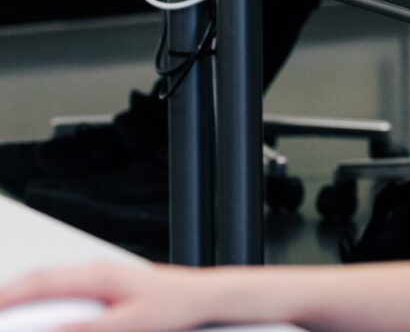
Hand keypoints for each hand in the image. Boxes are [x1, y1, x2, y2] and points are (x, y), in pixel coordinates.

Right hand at [0, 260, 224, 330]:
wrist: (203, 294)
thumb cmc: (174, 305)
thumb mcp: (131, 323)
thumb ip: (91, 328)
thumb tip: (55, 330)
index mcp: (99, 276)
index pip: (42, 282)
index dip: (10, 293)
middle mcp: (97, 271)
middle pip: (42, 278)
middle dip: (10, 292)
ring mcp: (102, 275)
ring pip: (53, 281)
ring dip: (26, 293)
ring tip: (8, 309)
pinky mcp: (108, 284)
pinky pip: (66, 287)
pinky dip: (45, 296)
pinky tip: (41, 310)